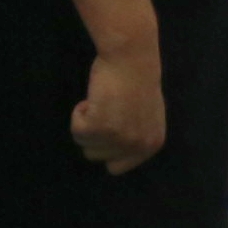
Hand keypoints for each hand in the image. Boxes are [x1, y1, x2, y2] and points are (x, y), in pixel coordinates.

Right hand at [70, 48, 167, 172]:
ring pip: (84, 144)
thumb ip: (135, 137)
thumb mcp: (146, 117)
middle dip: (95, 134)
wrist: (131, 60)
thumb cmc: (137, 82)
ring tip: (104, 102)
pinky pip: (76, 130)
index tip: (109, 130)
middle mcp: (138, 146)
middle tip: (108, 109)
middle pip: (96, 156)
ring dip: (87, 122)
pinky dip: (79, 113)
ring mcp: (119, 139)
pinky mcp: (100, 128)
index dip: (106, 149)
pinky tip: (95, 98)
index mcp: (152, 145)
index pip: (117, 167)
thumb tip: (117, 158)